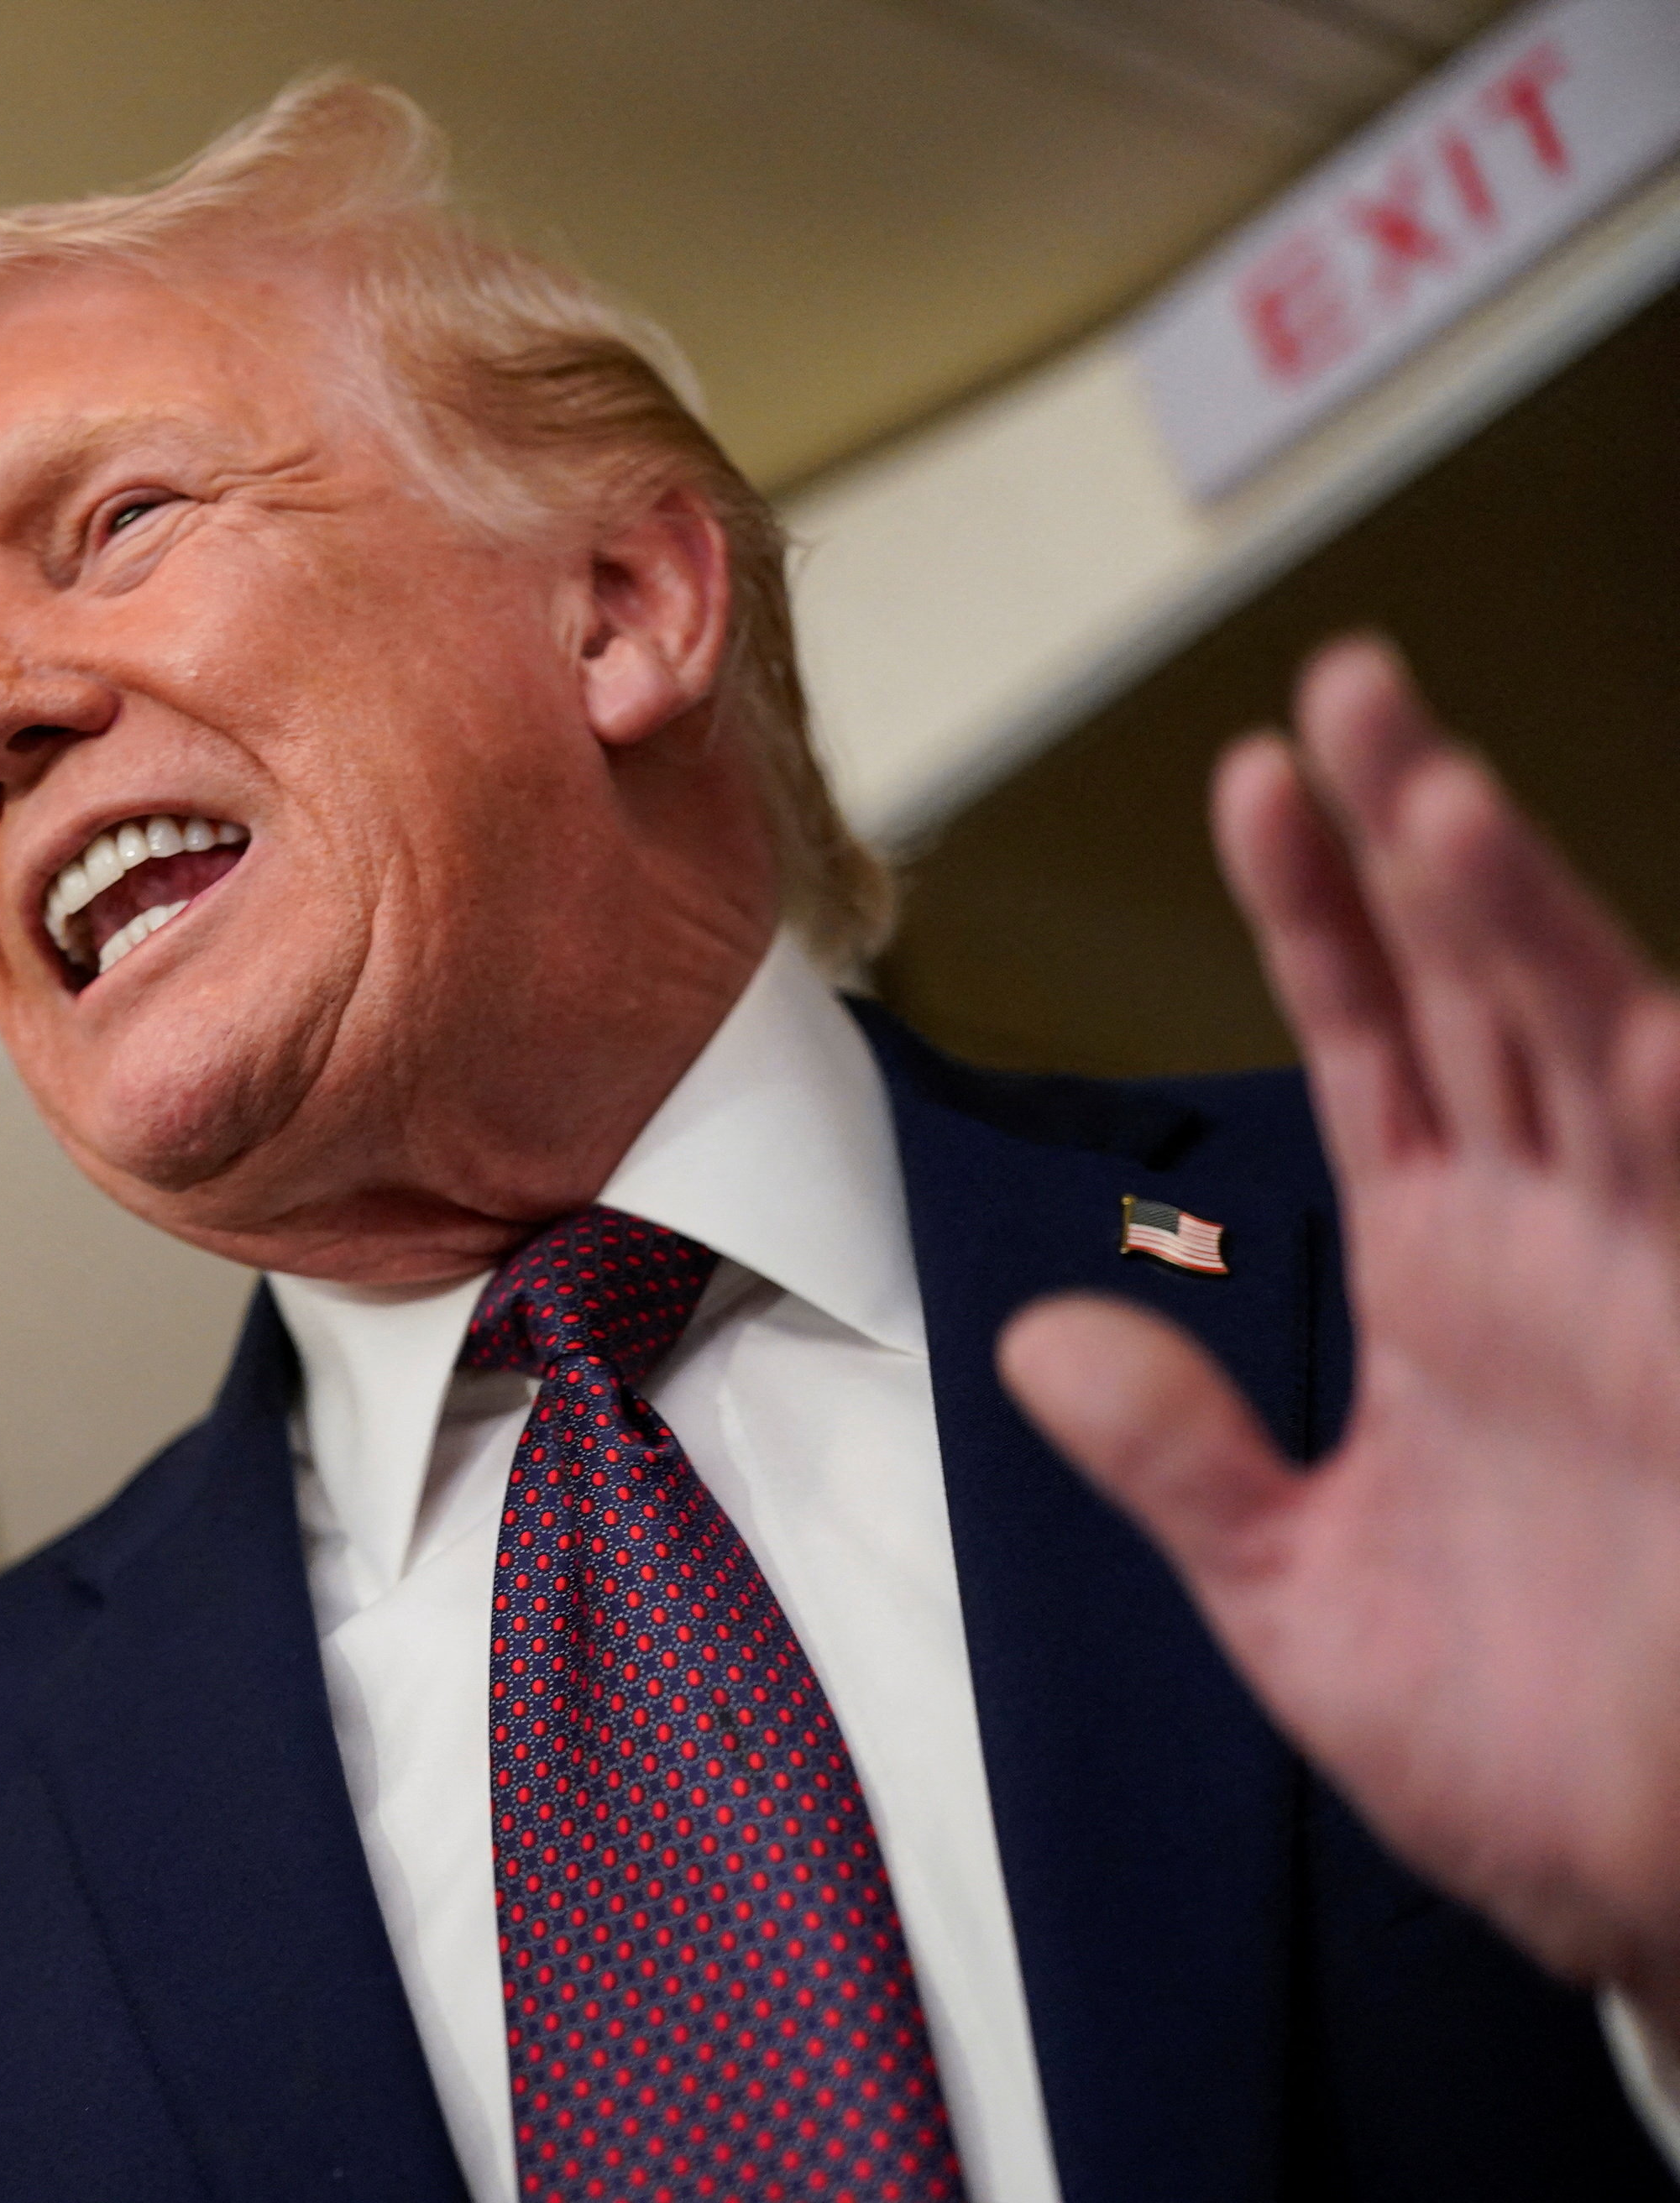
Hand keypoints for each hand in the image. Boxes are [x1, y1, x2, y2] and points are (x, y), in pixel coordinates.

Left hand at [999, 636, 1679, 2035]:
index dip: (1317, 911)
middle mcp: (1563, 1252)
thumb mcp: (1295, 1595)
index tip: (1255, 779)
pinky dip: (1679, 1115)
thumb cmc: (1520, 1754)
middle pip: (1481, 998)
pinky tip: (1639, 1030)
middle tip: (1345, 692)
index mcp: (1452, 1281)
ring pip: (1598, 1058)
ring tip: (1437, 796)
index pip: (1372, 1044)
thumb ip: (1177, 1455)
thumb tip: (1042, 1334)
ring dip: (1527, 931)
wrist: (1658, 1900)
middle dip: (1418, 846)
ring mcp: (1660, 1294)